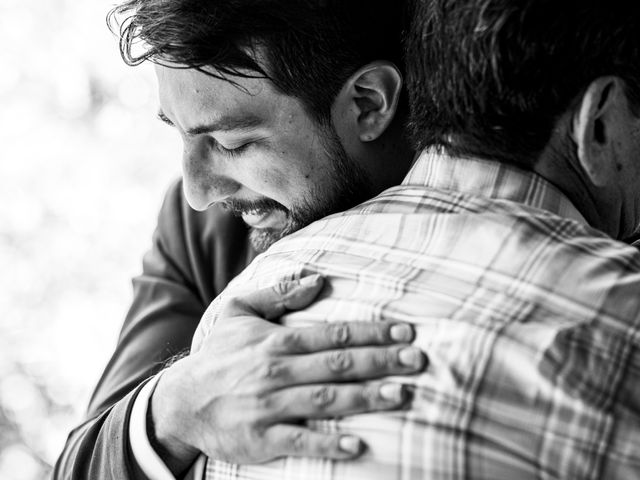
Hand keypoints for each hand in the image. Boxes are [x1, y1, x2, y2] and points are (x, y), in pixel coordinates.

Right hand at [150, 275, 426, 473]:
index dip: (372, 332)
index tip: (405, 331)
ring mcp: (270, 406)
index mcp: (276, 341)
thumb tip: (319, 278)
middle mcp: (277, 371)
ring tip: (401, 394)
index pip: (333, 334)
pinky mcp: (262, 439)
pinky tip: (357, 444)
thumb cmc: (218, 354)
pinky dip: (328, 442)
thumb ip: (280, 294)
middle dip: (381, 361)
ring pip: (325, 400)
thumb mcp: (239, 312)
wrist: (180, 401)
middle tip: (417, 359)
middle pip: (338, 364)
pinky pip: (300, 440)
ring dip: (365, 398)